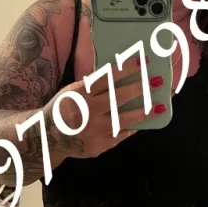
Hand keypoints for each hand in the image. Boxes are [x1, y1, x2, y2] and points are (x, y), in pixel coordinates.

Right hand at [45, 56, 166, 159]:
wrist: (48, 137)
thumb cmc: (64, 109)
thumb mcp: (71, 92)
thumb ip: (92, 85)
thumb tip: (118, 72)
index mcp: (80, 94)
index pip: (107, 77)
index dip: (126, 68)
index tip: (143, 61)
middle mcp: (87, 111)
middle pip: (118, 97)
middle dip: (140, 88)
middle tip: (158, 81)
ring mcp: (94, 130)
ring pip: (124, 119)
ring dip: (144, 111)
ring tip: (159, 106)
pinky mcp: (99, 145)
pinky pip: (121, 135)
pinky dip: (133, 127)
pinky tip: (144, 121)